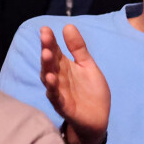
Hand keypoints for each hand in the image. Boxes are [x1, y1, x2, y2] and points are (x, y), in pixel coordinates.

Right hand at [40, 24, 109, 143]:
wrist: (98, 118)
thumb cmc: (91, 91)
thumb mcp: (88, 66)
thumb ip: (78, 48)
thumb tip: (68, 25)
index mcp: (64, 67)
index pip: (55, 51)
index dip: (50, 40)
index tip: (45, 28)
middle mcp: (58, 78)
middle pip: (50, 63)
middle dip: (47, 50)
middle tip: (45, 37)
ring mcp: (59, 93)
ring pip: (49, 79)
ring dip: (47, 67)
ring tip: (46, 54)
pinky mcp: (64, 107)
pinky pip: (56, 97)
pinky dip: (53, 89)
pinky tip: (51, 79)